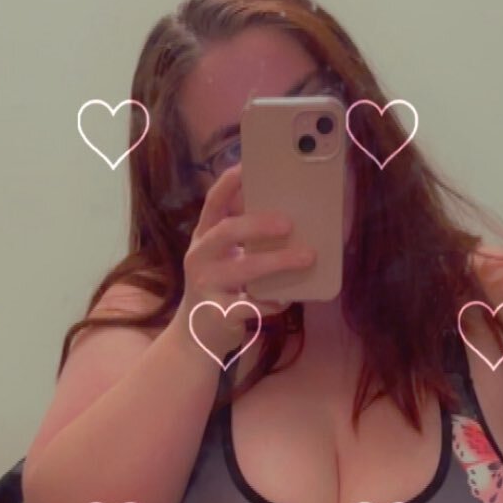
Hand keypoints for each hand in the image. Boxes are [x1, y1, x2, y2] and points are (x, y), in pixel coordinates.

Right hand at [175, 164, 315, 359]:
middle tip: (289, 223)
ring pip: (244, 269)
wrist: (195, 336)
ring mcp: (206, 285)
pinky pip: (250, 305)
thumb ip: (245, 240)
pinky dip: (272, 302)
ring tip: (307, 257)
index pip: (213, 203)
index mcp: (204, 237)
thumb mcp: (224, 259)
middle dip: (258, 223)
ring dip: (278, 261)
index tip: (247, 166)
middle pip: (227, 231)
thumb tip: (290, 217)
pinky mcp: (217, 313)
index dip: (229, 183)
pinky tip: (288, 299)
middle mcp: (200, 257)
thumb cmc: (220, 288)